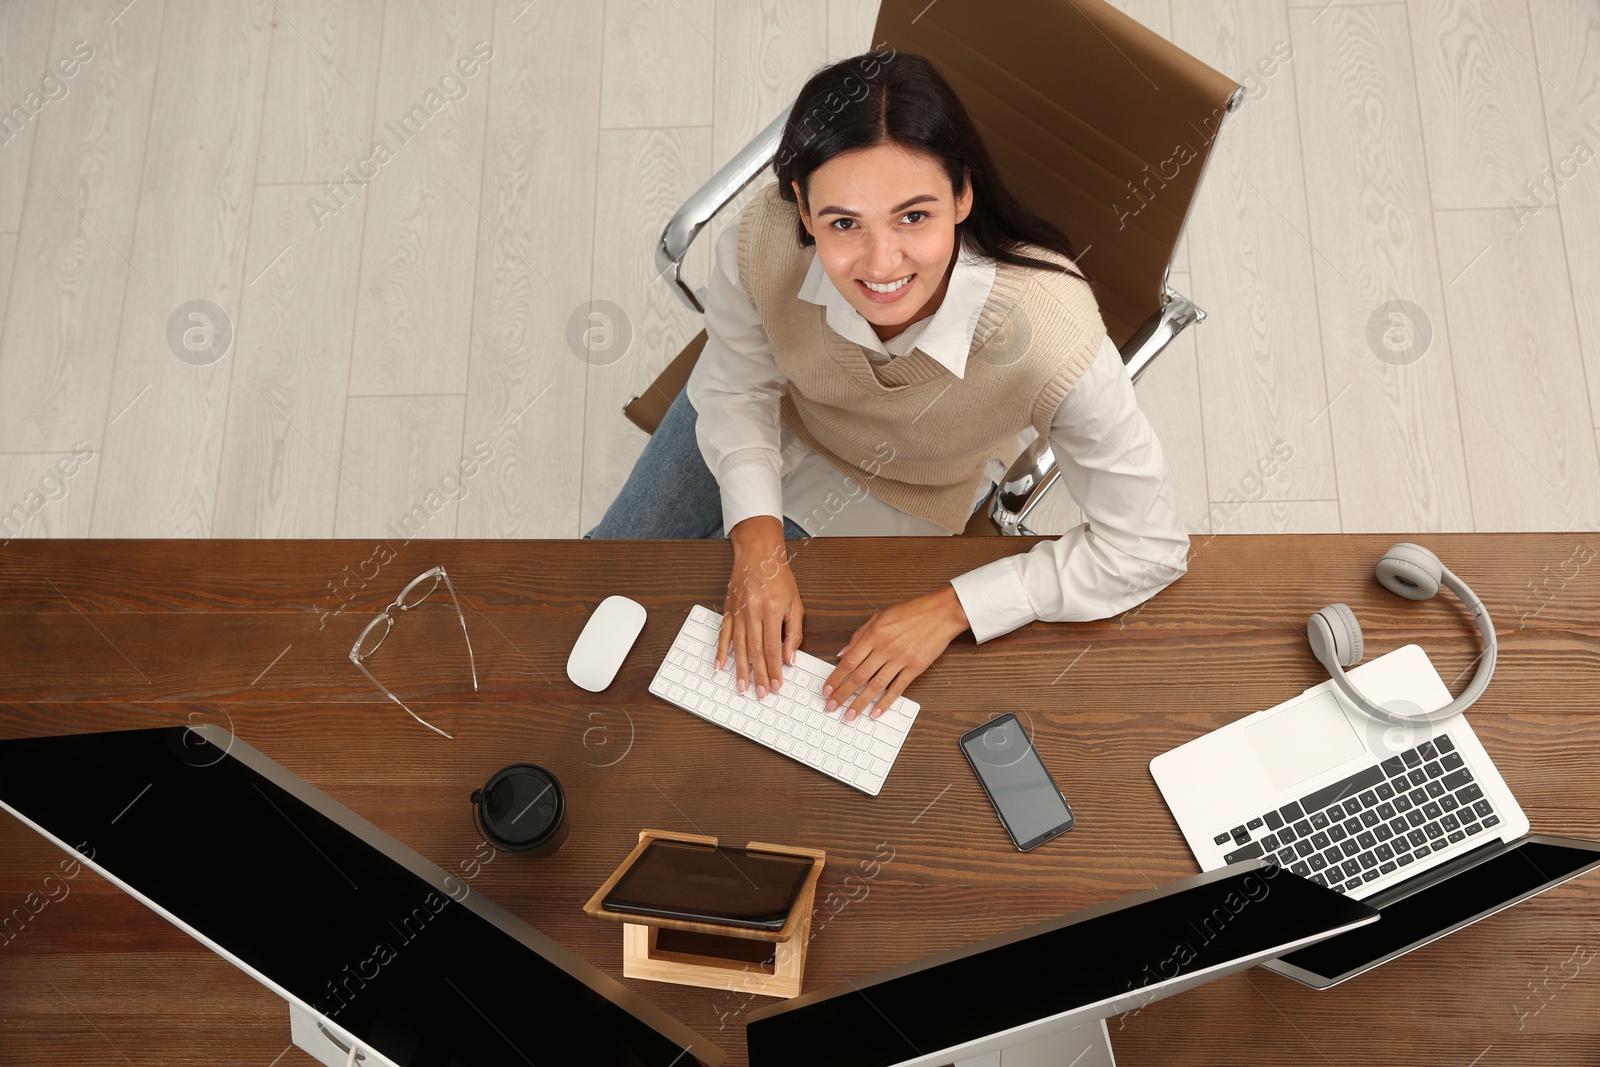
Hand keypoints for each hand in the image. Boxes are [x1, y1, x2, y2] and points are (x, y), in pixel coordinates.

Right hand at [716, 515, 803, 699]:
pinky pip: (724, 634)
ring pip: (739, 646)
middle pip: (756, 651)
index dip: (775, 669)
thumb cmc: (779, 577)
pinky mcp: (728, 609)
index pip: (774, 647)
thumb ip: (794, 633)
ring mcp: (738, 610)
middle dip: (759, 675)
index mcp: (773, 609)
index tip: (777, 685)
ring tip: (743, 687)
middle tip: (761, 693)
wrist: (758, 553)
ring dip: (741, 669)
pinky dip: (721, 651)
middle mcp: (754, 611)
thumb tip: (790, 659)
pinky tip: (720, 666)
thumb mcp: (796, 603)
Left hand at [823, 586, 969, 719]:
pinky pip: (898, 689)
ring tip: (850, 715)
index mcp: (874, 634)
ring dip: (860, 703)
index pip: (849, 661)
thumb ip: (859, 635)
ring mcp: (901, 659)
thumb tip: (842, 652)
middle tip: (831, 706)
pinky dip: (886, 702)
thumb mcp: (880, 616)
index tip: (826, 690)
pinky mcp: (915, 668)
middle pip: (859, 676)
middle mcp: (885, 648)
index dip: (835, 678)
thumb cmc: (912, 612)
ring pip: (876, 686)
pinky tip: (876, 712)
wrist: (941, 613)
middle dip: (842, 694)